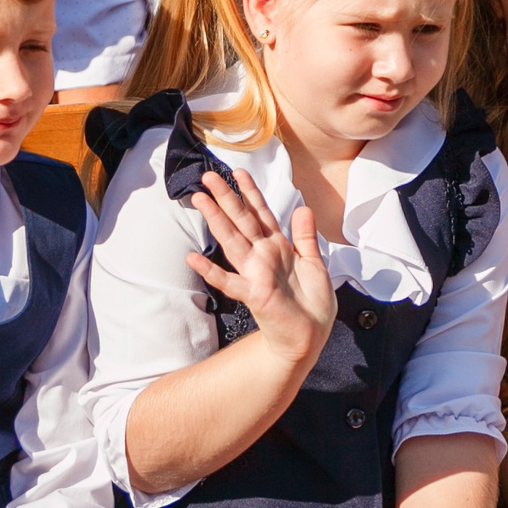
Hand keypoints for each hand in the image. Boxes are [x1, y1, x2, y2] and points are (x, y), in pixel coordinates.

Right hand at [188, 168, 337, 368]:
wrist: (311, 335)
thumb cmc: (312, 303)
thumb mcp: (314, 263)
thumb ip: (305, 236)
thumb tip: (303, 207)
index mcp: (278, 247)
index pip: (261, 213)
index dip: (250, 192)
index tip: (238, 172)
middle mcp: (263, 256)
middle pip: (242, 220)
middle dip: (226, 197)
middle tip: (208, 177)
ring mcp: (256, 274)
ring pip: (233, 241)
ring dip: (216, 220)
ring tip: (200, 200)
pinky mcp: (254, 295)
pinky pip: (230, 281)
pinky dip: (211, 271)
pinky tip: (193, 259)